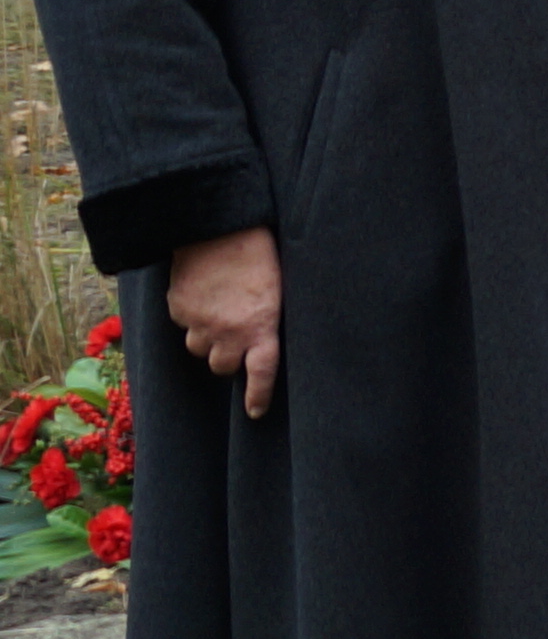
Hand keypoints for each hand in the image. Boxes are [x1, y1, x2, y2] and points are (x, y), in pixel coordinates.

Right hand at [166, 226, 282, 418]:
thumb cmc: (259, 254)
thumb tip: (264, 338)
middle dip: (227, 357)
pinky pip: (182, 324)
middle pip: (222, 366)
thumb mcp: (278, 289)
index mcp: (261, 326)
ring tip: (217, 310)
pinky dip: (190, 316)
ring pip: (199, 348)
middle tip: (234, 337)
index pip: (261, 372)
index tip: (256, 412)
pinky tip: (202, 293)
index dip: (258, 394)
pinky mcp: (178, 308)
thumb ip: (268, 319)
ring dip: (207, 338)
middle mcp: (229, 331)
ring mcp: (200, 322)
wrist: (218, 227)